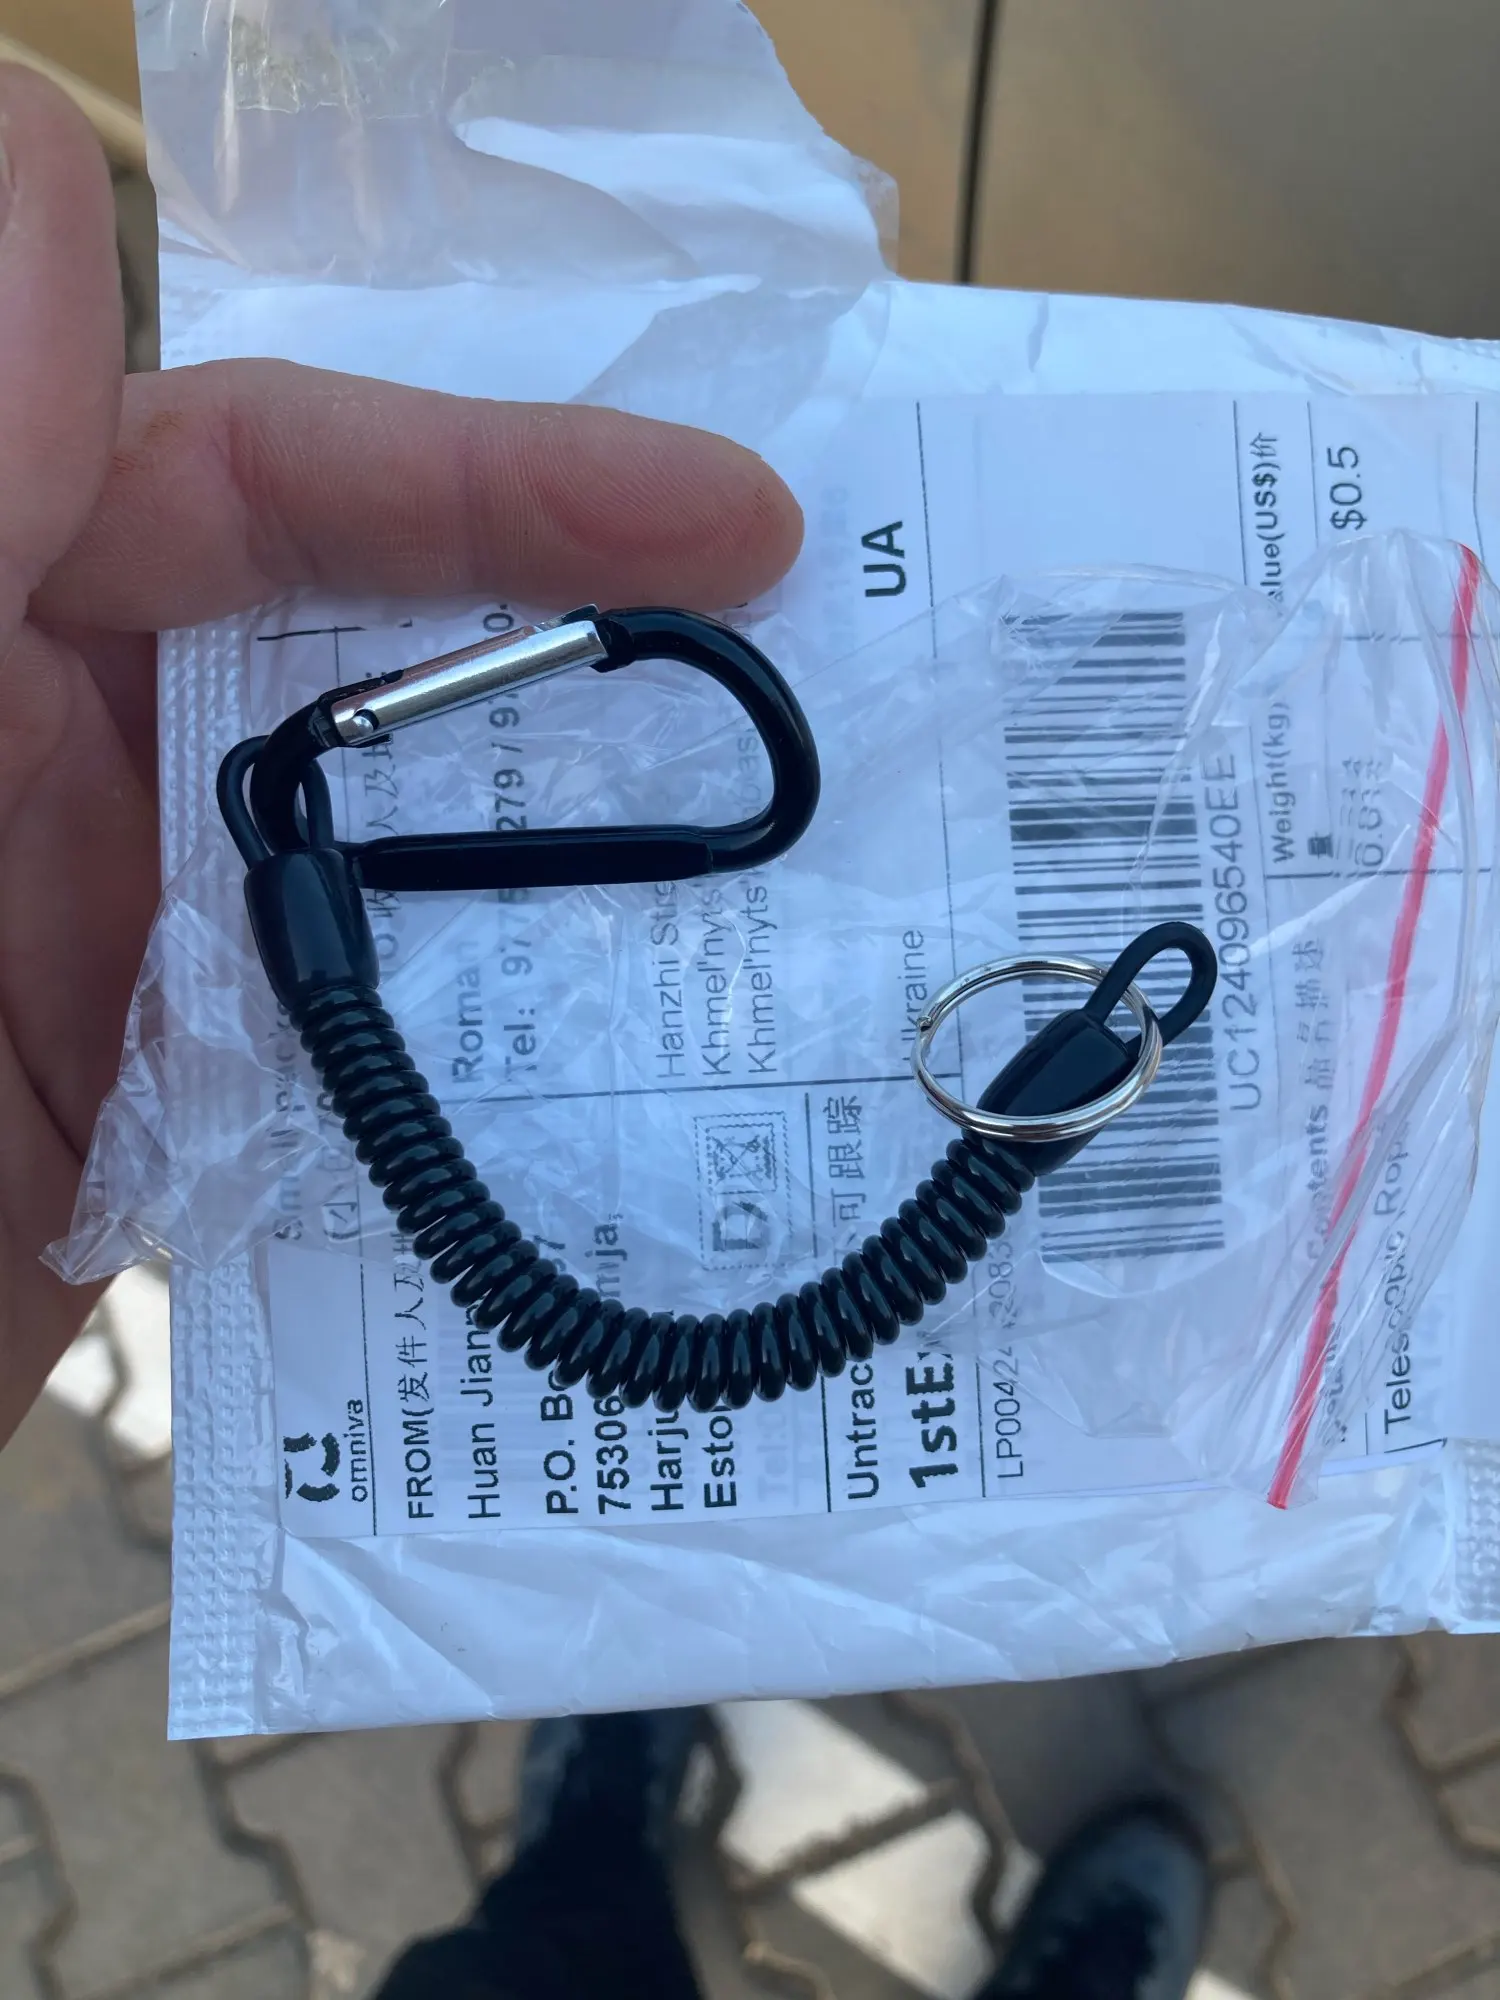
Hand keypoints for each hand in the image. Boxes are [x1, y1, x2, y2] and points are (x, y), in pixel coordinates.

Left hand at [0, 68, 802, 1446]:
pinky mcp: (182, 1124)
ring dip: (591, 880)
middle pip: (386, 668)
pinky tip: (649, 1099)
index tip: (728, 524)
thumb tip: (20, 138)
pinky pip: (381, 1065)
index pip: (260, 481)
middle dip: (603, 663)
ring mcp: (141, 958)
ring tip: (812, 892)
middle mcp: (80, 773)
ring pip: (414, 871)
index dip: (497, 477)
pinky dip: (505, 1075)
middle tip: (838, 684)